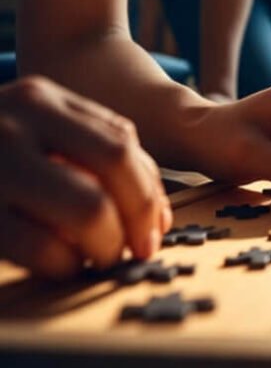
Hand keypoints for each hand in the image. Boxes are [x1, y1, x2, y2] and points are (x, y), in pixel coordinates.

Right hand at [0, 76, 170, 278]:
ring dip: (106, 243)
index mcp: (39, 99)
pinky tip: (63, 268)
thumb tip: (152, 205)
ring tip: (102, 260)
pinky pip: (35, 242)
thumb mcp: (24, 130)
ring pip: (85, 206)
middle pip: (114, 165)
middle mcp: (17, 120)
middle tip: (139, 248)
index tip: (156, 224)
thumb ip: (81, 148)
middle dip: (138, 213)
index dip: (149, 187)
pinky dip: (61, 262)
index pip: (122, 140)